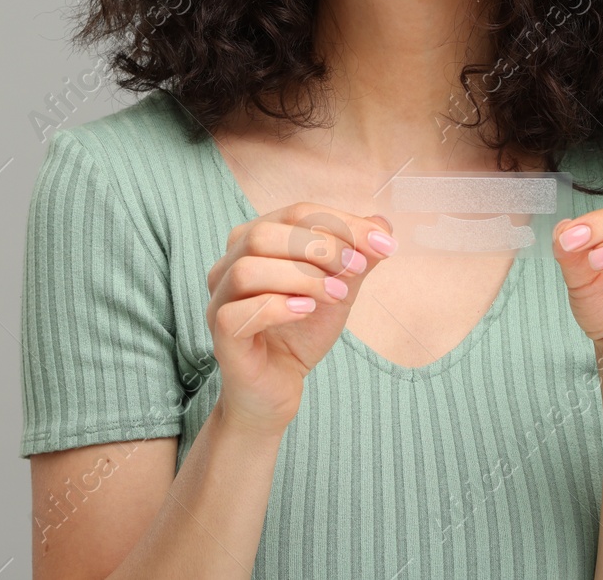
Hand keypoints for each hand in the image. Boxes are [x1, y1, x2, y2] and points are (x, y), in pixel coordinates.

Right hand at [205, 203, 396, 436]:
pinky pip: (237, 313)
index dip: (340, 224)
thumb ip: (356, 259)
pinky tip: (306, 311)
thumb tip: (382, 226)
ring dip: (301, 278)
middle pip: (265, 235)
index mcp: (253, 243)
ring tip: (337, 295)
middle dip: (319, 248)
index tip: (382, 244)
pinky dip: (277, 307)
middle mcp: (228, 266)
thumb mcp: (337, 291)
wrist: (278, 389)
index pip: (295, 214)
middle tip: (356, 270)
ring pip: (248, 270)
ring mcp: (220, 301)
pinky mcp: (221, 336)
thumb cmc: (300, 334)